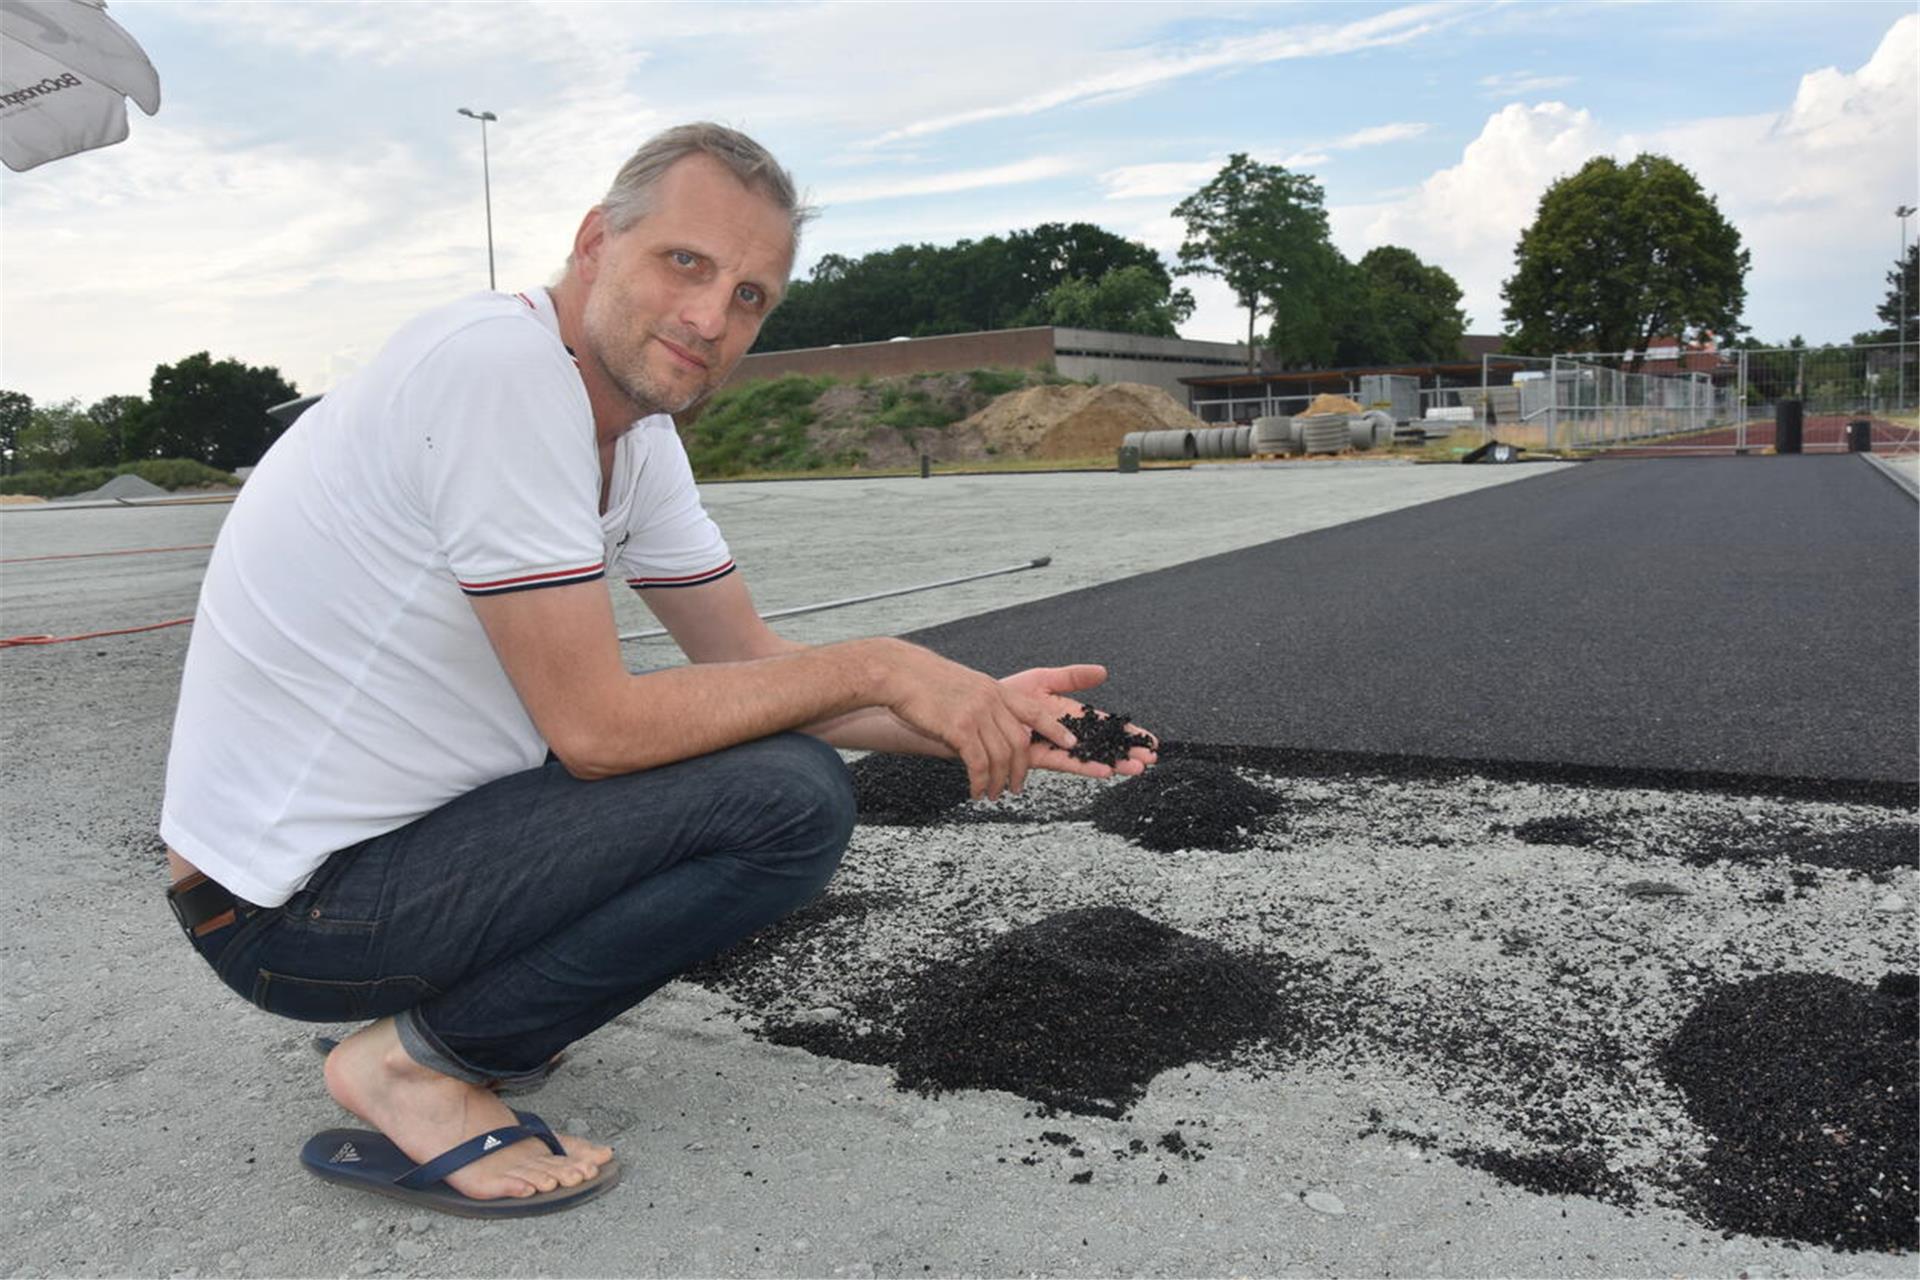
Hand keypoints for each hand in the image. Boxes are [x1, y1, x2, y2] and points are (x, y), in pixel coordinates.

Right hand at [875, 642, 1078, 799]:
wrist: (899, 673)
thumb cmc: (926, 681)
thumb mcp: (965, 684)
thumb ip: (983, 702)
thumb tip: (990, 723)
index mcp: (995, 690)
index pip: (1035, 711)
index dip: (1055, 729)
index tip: (1071, 743)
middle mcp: (992, 700)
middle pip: (1020, 741)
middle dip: (1022, 770)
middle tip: (1016, 787)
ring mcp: (977, 713)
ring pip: (1001, 756)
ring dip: (999, 781)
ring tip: (993, 794)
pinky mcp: (959, 728)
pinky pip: (978, 763)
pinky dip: (980, 781)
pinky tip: (976, 791)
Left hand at [998, 665, 1158, 779]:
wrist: (976, 707)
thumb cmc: (1006, 693)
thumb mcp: (1044, 679)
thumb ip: (1073, 677)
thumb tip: (1103, 672)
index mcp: (1069, 715)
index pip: (1105, 725)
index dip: (1127, 733)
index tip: (1149, 741)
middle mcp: (1064, 734)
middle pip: (1102, 745)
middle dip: (1127, 752)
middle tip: (1150, 759)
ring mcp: (1053, 747)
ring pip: (1089, 757)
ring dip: (1113, 763)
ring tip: (1134, 768)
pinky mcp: (1038, 757)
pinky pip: (1065, 763)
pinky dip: (1085, 767)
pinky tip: (1104, 770)